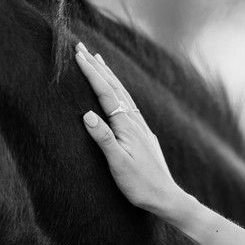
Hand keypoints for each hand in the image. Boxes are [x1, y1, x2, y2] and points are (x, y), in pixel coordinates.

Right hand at [75, 42, 179, 214]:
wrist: (165, 197)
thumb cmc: (140, 185)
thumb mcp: (118, 164)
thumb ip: (103, 139)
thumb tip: (86, 114)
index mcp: (127, 126)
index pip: (105, 93)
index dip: (92, 73)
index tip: (78, 54)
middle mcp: (135, 122)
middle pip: (115, 88)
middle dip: (98, 66)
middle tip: (83, 47)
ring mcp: (141, 127)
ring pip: (124, 94)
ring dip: (110, 76)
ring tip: (100, 60)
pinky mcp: (144, 134)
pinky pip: (129, 105)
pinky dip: (119, 91)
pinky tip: (118, 93)